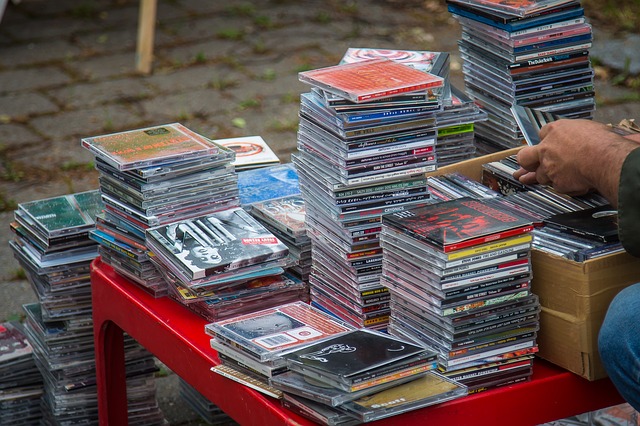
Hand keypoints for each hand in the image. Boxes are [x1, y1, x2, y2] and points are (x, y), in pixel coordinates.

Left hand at [513, 119, 639, 205]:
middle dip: (526, 163)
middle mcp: (546, 149)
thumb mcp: (587, 128)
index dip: (546, 141)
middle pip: (524, 157)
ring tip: (566, 175)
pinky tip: (578, 183)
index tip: (549, 145)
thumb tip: (574, 137)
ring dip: (550, 177)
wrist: (605, 159)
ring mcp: (549, 168)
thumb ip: (573, 133)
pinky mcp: (557, 183)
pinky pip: (558, 187)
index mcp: (555, 131)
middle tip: (528, 167)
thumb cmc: (601, 142)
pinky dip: (567, 186)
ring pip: (541, 176)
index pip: (542, 134)